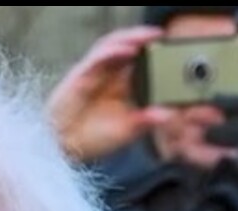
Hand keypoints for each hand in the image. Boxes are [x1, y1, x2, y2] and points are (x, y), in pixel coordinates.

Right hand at [46, 27, 177, 161]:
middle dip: (145, 39)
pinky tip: (127, 49)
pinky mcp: (81, 75)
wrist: (64, 147)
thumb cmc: (92, 139)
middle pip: (128, 47)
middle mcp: (109, 75)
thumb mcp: (127, 130)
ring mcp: (95, 73)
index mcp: (123, 86)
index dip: (156, 53)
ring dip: (131, 38)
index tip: (173, 50)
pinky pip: (97, 57)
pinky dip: (113, 51)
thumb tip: (168, 115)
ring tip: (148, 36)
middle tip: (163, 36)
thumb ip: (147, 120)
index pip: (141, 62)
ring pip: (113, 46)